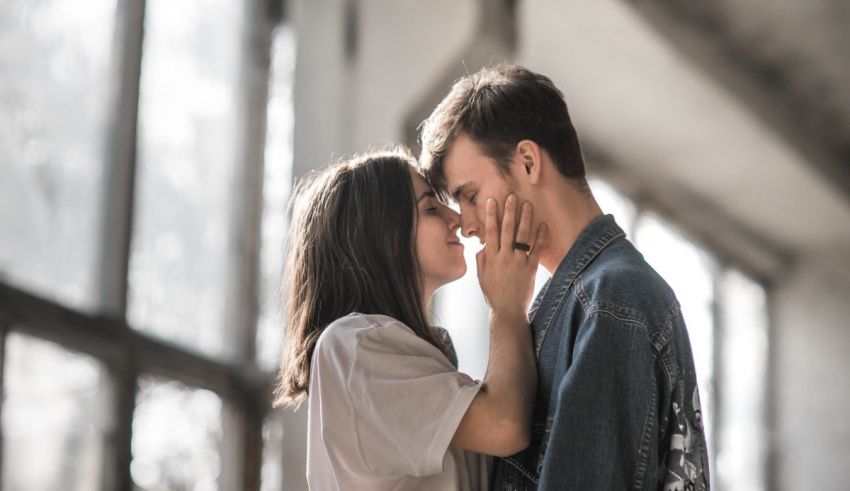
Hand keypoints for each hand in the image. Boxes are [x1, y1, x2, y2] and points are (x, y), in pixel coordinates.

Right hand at [476, 194, 547, 321]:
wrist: (507, 311)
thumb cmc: (493, 294)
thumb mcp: (481, 276)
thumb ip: (481, 259)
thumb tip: (483, 245)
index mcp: (490, 258)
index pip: (490, 232)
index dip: (491, 215)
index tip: (492, 201)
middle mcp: (504, 258)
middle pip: (506, 230)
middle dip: (509, 211)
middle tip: (512, 196)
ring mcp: (518, 262)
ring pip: (521, 236)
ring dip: (524, 219)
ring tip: (527, 205)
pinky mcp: (530, 269)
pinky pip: (536, 250)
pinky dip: (539, 237)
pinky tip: (542, 225)